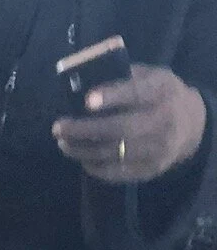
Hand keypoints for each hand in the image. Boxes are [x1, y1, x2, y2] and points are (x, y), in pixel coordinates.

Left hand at [53, 65, 207, 182]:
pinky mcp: (149, 170)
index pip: (137, 94)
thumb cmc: (160, 95)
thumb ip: (125, 78)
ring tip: (63, 143)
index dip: (112, 97)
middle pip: (119, 129)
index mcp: (161, 92)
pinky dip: (93, 166)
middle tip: (58, 127)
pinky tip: (80, 157)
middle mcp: (161, 121)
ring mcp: (156, 149)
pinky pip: (116, 172)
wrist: (190, 125)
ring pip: (113, 153)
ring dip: (82, 150)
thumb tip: (85, 83)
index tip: (87, 101)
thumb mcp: (152, 76)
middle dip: (84, 130)